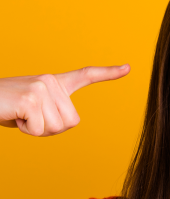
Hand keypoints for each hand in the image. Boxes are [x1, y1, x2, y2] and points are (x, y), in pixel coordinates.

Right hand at [0, 64, 129, 135]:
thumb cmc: (7, 108)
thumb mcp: (35, 110)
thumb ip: (54, 113)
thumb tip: (70, 121)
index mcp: (55, 83)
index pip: (86, 75)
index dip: (108, 74)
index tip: (128, 68)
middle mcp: (51, 81)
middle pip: (71, 122)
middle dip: (50, 128)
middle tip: (29, 117)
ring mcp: (42, 88)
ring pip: (56, 128)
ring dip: (36, 129)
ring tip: (20, 114)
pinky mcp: (31, 99)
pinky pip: (40, 130)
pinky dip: (26, 130)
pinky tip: (15, 115)